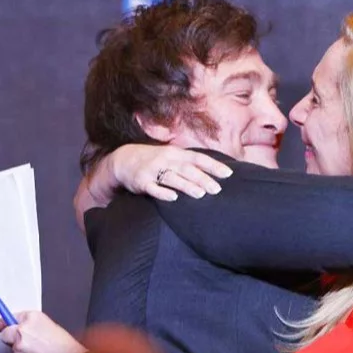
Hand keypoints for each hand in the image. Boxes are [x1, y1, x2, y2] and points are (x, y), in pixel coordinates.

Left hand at [0, 311, 85, 352]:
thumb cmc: (63, 343)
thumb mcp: (48, 324)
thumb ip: (30, 323)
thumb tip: (16, 326)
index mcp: (31, 317)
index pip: (10, 317)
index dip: (5, 322)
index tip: (0, 324)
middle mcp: (23, 329)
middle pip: (5, 332)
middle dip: (9, 336)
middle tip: (20, 340)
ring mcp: (19, 345)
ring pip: (11, 346)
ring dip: (19, 348)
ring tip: (38, 351)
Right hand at [74, 144, 233, 230]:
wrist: (123, 159)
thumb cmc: (154, 160)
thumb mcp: (172, 156)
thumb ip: (189, 163)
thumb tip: (213, 173)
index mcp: (176, 154)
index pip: (198, 158)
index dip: (213, 166)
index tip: (228, 174)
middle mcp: (166, 160)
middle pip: (187, 169)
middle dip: (203, 179)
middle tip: (217, 189)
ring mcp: (153, 171)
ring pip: (172, 178)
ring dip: (186, 185)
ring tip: (200, 194)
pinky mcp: (141, 182)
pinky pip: (153, 188)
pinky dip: (162, 193)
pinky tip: (173, 198)